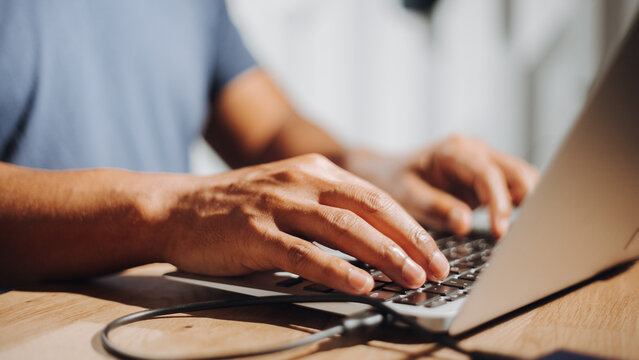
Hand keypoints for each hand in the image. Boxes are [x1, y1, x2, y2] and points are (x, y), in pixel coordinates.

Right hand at [157, 154, 448, 293]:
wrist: (176, 206)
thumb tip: (371, 241)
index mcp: (314, 170)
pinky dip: (336, 270)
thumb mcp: (286, 191)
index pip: (374, 196)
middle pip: (368, 209)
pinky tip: (361, 284)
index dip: (409, 224)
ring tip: (411, 277)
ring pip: (343, 229)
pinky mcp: (255, 233)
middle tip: (437, 267)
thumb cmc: (236, 206)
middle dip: (408, 240)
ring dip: (383, 255)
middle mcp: (300, 181)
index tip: (434, 250)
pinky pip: (303, 254)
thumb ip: (324, 207)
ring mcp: (277, 205)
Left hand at [345, 135, 538, 236]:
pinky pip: (514, 184)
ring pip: (522, 176)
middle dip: (524, 202)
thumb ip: (436, 207)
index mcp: (453, 151)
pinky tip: (514, 226)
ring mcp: (483, 159)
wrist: (385, 170)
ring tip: (519, 233)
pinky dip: (519, 202)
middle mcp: (474, 150)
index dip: (499, 204)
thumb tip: (465, 223)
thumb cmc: (393, 180)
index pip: (488, 174)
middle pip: (516, 171)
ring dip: (526, 202)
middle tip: (518, 236)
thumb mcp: (406, 196)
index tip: (500, 232)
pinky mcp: (487, 173)